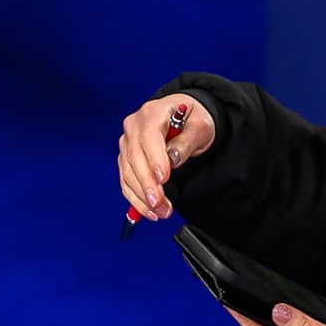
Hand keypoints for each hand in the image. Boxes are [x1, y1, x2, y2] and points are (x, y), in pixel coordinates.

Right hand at [117, 92, 215, 222]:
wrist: (183, 118)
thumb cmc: (192, 119)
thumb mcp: (199, 127)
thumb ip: (186, 142)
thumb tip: (172, 160)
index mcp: (152, 113)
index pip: (149, 137)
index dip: (154, 159)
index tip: (163, 179)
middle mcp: (134, 127)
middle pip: (134, 158)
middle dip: (147, 184)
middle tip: (160, 204)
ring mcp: (127, 143)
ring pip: (128, 173)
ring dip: (142, 196)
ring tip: (161, 212)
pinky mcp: (126, 159)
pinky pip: (126, 181)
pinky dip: (136, 198)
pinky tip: (148, 211)